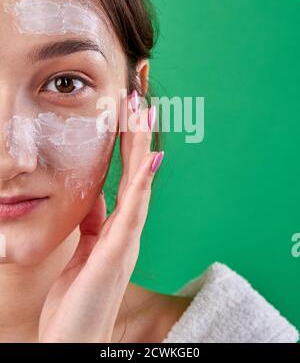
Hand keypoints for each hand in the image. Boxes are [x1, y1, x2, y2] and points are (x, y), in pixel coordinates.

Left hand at [38, 91, 163, 342]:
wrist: (73, 341)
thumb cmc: (77, 298)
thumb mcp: (83, 249)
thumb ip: (94, 220)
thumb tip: (94, 194)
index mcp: (117, 225)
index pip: (125, 174)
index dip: (128, 142)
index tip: (127, 111)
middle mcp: (128, 228)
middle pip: (135, 171)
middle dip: (137, 133)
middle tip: (139, 97)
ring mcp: (126, 239)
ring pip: (138, 183)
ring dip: (142, 146)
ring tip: (144, 113)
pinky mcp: (117, 252)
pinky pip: (133, 211)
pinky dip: (142, 183)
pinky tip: (150, 158)